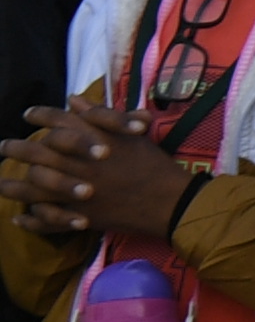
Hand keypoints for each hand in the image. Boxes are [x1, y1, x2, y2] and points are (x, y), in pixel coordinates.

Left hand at [8, 104, 193, 246]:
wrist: (171, 201)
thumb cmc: (154, 165)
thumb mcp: (131, 133)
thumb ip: (100, 115)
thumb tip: (72, 100)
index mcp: (91, 140)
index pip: (57, 121)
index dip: (40, 115)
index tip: (28, 115)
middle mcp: (77, 163)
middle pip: (35, 152)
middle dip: (16, 148)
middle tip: (4, 147)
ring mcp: (74, 191)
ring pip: (33, 187)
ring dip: (12, 185)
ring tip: (0, 182)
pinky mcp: (79, 216)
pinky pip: (47, 220)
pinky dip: (32, 220)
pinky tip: (21, 217)